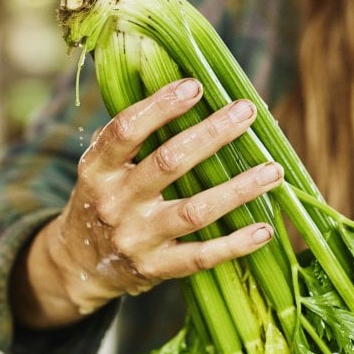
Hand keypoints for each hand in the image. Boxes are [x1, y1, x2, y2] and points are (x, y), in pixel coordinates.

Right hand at [11, 79, 282, 326]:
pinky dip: (236, 244)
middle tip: (247, 112)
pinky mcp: (156, 268)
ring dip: (238, 189)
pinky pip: (202, 256)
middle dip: (212, 134)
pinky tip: (265, 229)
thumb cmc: (102, 199)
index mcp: (97, 170)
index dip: (161, 106)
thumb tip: (183, 86)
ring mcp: (136, 239)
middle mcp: (114, 203)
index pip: (126, 131)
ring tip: (273, 170)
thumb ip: (131, 134)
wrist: (80, 265)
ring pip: (194, 211)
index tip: (196, 85)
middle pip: (168, 164)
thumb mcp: (101, 166)